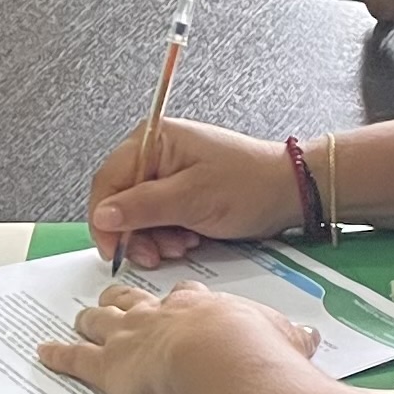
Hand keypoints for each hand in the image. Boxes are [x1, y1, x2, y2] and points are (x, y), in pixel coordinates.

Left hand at [35, 282, 320, 393]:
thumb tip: (309, 338)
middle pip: (134, 299)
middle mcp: (160, 315)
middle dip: (124, 298)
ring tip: (80, 317)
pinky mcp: (107, 365)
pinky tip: (45, 353)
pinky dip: (58, 356)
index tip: (176, 297)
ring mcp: (130, 337)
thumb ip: (291, 337)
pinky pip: (76, 358)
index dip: (178, 298)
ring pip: (101, 321)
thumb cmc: (253, 350)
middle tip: (116, 295)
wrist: (224, 359)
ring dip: (89, 321)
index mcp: (200, 307)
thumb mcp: (284, 337)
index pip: (184, 295)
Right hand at [87, 119, 301, 268]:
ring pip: (138, 215)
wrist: (290, 192)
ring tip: (180, 245)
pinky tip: (188, 240)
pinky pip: (158, 219)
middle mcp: (157, 153)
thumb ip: (143, 206)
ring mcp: (168, 173)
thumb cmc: (251, 185)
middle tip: (154, 253)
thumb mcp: (193, 198)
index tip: (113, 249)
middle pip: (121, 200)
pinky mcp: (180, 192)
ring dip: (154, 238)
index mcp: (154, 140)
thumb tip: (103, 216)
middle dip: (136, 232)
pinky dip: (168, 235)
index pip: (108, 181)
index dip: (105, 219)